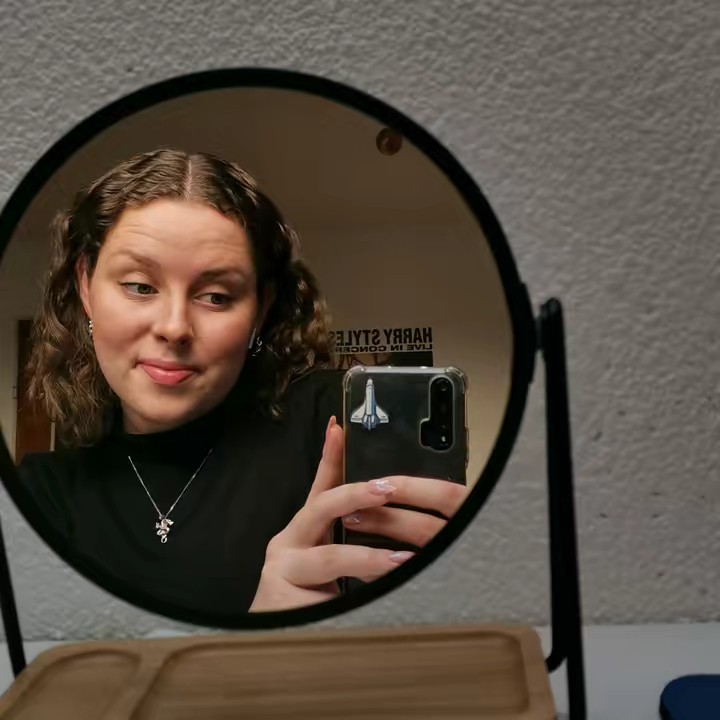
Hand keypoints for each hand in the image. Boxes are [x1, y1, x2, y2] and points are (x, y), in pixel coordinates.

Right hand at [249, 417, 468, 611]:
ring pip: (330, 557)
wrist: (271, 646)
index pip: (321, 486)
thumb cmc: (305, 599)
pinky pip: (329, 597)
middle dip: (355, 494)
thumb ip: (354, 541)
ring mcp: (281, 572)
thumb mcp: (332, 564)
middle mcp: (287, 543)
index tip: (341, 427)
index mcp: (302, 530)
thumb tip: (392, 519)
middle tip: (386, 489)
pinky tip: (377, 603)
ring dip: (369, 559)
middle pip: (320, 508)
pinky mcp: (283, 603)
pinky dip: (356, 599)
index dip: (331, 456)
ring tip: (402, 561)